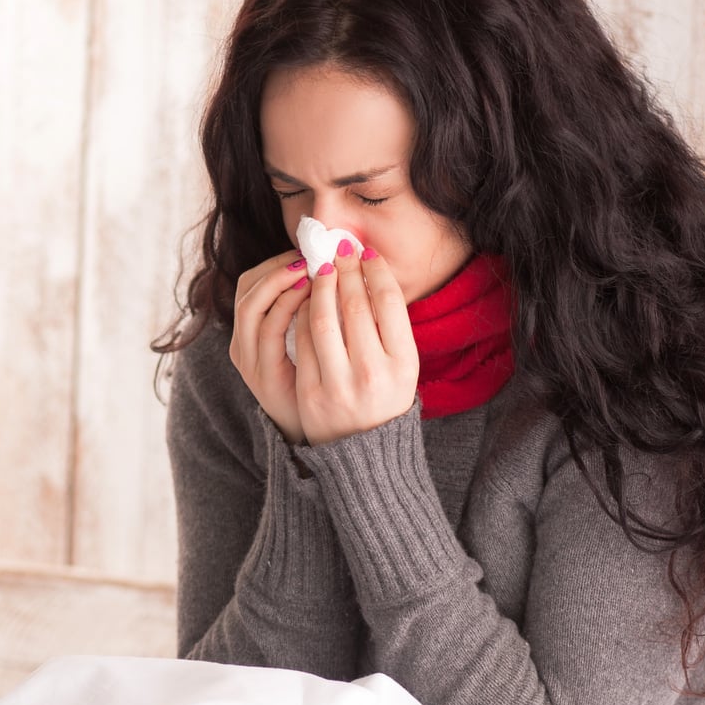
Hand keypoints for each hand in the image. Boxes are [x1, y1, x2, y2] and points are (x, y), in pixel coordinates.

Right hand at [229, 248, 313, 444]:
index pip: (250, 282)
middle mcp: (242, 344)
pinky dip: (287, 308)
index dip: (276, 262)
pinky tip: (311, 297)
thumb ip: (312, 313)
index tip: (307, 252)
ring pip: (251, 307)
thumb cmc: (324, 387)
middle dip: (278, 267)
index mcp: (250, 333)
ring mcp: (249, 361)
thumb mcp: (313, 346)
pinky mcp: (263, 376)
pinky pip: (269, 332)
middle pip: (246, 288)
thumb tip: (333, 269)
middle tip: (309, 257)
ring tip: (311, 271)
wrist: (325, 439)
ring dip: (280, 283)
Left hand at [290, 238, 418, 445]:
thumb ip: (392, 326)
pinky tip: (305, 298)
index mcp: (404, 364)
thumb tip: (369, 270)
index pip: (389, 301)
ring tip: (321, 269)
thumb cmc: (385, 397)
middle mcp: (374, 374)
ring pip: (322, 318)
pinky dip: (301, 311)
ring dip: (319, 286)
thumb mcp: (403, 366)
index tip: (365, 252)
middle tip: (340, 250)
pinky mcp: (311, 393)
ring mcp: (340, 385)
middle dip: (345, 269)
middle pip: (355, 304)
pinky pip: (301, 340)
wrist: (364, 453)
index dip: (375, 270)